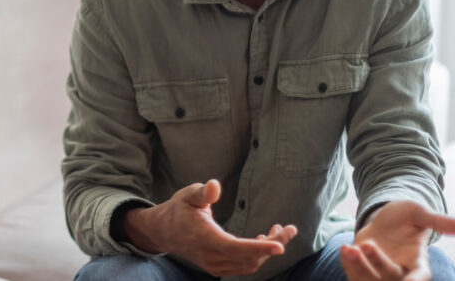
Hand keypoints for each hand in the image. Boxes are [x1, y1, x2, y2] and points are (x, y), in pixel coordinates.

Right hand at [122, 180, 297, 276]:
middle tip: (291, 229)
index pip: (235, 247)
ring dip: (267, 250)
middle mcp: (210, 256)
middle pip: (249, 257)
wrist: (163, 232)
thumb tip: (214, 185)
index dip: (259, 247)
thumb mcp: (187, 195)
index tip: (280, 246)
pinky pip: (243, 266)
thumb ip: (202, 192)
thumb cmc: (178, 209)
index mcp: (204, 237)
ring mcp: (214, 265)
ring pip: (249, 264)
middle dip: (273, 244)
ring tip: (279, 231)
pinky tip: (263, 239)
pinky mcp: (217, 268)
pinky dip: (258, 256)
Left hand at [340, 200, 454, 280]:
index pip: (419, 276)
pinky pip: (355, 275)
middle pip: (390, 276)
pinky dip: (348, 264)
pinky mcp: (363, 270)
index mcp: (418, 262)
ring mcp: (379, 272)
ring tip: (350, 249)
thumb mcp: (420, 214)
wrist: (384, 218)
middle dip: (377, 262)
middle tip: (366, 244)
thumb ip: (439, 221)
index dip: (414, 280)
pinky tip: (345, 249)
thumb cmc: (406, 216)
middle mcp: (400, 272)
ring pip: (370, 280)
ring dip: (358, 267)